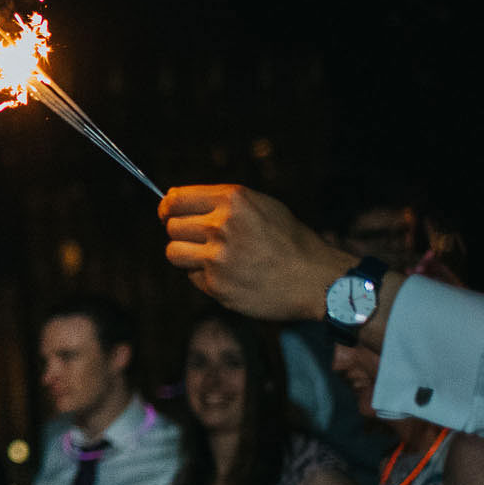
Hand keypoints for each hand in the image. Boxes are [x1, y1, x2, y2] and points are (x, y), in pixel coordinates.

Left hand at [159, 184, 354, 321]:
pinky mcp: (216, 285)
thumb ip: (223, 203)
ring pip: (173, 252)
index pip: (176, 199)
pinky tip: (229, 275)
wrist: (316, 280)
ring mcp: (217, 257)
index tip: (167, 213)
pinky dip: (204, 277)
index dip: (167, 207)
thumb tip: (178, 202)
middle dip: (181, 233)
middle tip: (200, 240)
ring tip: (211, 258)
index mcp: (233, 200)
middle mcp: (222, 226)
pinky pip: (192, 277)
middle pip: (172, 226)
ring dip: (186, 255)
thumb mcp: (263, 206)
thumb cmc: (290, 241)